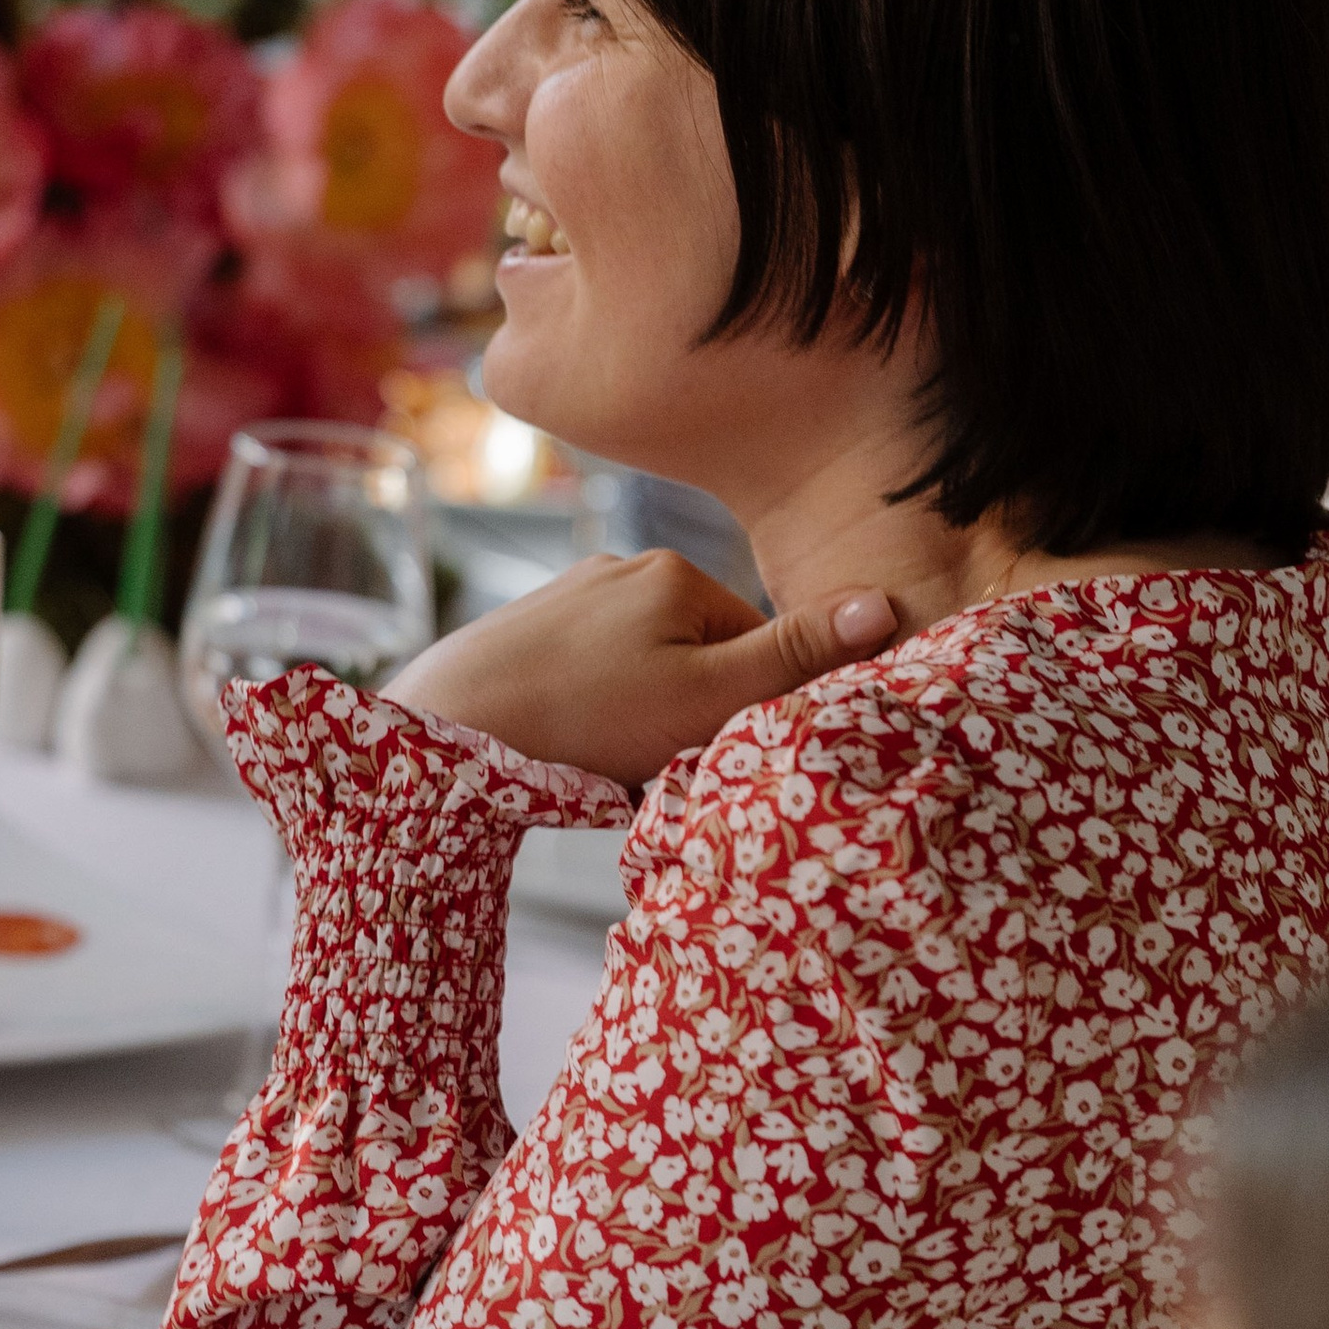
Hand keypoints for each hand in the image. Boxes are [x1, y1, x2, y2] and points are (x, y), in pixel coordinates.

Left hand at [383, 551, 895, 788]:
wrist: (444, 730)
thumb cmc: (582, 719)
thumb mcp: (707, 698)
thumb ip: (794, 656)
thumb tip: (885, 605)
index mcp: (677, 573)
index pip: (759, 645)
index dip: (747, 708)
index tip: (710, 746)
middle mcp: (624, 569)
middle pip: (702, 656)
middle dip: (691, 714)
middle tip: (651, 760)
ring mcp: (572, 597)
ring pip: (647, 670)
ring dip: (643, 721)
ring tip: (604, 758)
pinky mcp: (530, 632)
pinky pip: (594, 677)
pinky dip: (595, 715)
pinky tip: (569, 746)